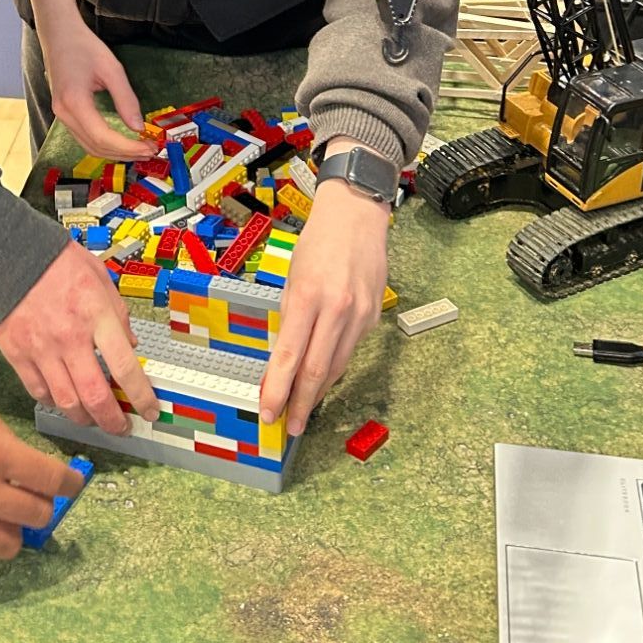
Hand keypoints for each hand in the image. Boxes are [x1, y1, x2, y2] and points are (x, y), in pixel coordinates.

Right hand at [0, 242, 159, 434]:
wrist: (6, 252)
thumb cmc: (55, 260)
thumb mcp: (99, 276)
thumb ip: (117, 313)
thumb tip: (130, 345)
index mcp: (96, 314)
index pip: (125, 367)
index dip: (141, 396)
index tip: (150, 410)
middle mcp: (70, 336)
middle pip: (95, 396)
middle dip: (112, 420)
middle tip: (121, 427)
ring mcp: (41, 348)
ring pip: (66, 401)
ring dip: (84, 418)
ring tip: (93, 419)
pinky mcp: (17, 354)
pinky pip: (38, 391)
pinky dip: (54, 402)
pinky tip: (63, 401)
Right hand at [0, 361, 84, 568]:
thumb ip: (1, 434)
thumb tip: (22, 462)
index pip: (51, 480)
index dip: (69, 483)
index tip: (72, 484)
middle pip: (36, 517)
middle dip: (43, 506)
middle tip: (35, 496)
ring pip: (9, 546)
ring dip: (15, 531)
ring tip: (5, 517)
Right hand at [38, 8, 149, 159]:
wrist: (59, 34)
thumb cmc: (84, 46)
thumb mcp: (112, 69)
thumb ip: (126, 99)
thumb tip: (139, 127)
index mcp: (74, 102)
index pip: (103, 137)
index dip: (127, 146)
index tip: (149, 146)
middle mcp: (64, 114)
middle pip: (95, 147)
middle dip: (124, 153)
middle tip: (150, 150)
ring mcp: (61, 115)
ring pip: (89, 146)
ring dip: (114, 152)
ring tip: (138, 149)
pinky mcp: (64, 114)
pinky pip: (84, 138)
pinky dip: (104, 144)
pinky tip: (121, 142)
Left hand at [259, 179, 389, 435]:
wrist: (357, 215)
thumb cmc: (318, 242)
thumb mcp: (293, 276)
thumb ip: (290, 315)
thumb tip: (283, 355)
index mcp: (308, 297)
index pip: (289, 356)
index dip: (278, 389)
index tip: (269, 411)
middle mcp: (337, 309)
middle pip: (317, 371)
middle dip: (301, 404)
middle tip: (289, 427)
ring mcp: (359, 315)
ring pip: (336, 366)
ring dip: (318, 391)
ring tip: (303, 410)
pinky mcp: (373, 316)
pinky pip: (349, 349)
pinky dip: (334, 365)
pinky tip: (322, 376)